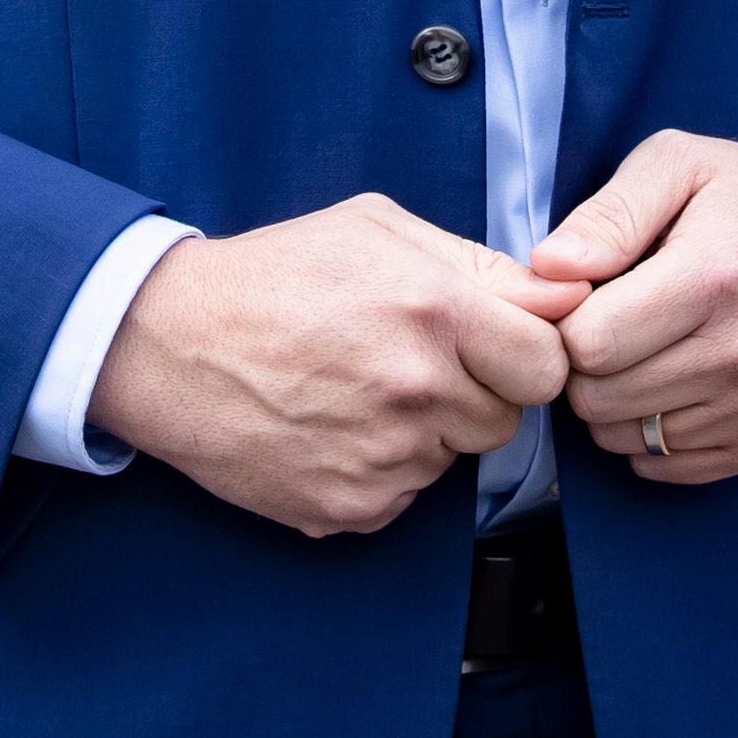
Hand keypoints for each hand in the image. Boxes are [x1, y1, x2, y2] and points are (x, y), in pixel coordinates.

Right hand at [88, 197, 583, 539]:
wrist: (168, 344)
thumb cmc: (275, 274)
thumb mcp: (377, 230)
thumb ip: (481, 265)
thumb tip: (569, 297)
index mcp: (434, 310)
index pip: (548, 363)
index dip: (528, 353)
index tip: (498, 345)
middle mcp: (416, 390)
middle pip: (505, 418)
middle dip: (475, 391)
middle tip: (411, 361)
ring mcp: (383, 458)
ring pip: (454, 458)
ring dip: (426, 431)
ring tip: (359, 387)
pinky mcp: (350, 508)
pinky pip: (405, 495)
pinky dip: (382, 469)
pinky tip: (335, 426)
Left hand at [535, 135, 737, 487]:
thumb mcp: (679, 163)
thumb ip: (608, 215)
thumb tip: (546, 269)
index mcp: (714, 278)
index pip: (590, 344)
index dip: (568, 319)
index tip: (588, 294)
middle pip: (600, 400)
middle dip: (585, 363)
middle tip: (612, 320)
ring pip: (626, 440)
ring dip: (616, 400)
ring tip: (646, 344)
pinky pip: (667, 466)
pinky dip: (651, 432)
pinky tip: (672, 378)